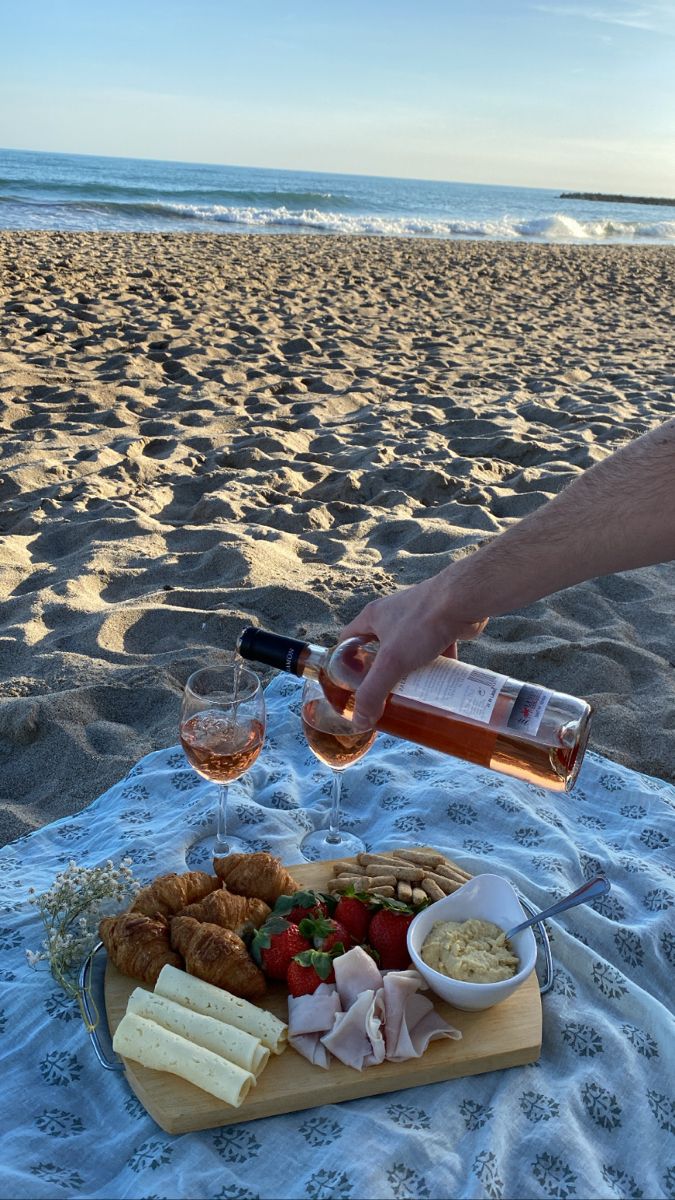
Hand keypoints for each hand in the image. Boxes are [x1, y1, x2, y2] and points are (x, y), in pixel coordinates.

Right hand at [339, 572, 487, 727]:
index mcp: (373, 617)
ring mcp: (418, 620)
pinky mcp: (441, 625)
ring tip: (411, 695)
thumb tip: (360, 721)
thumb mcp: (391, 662)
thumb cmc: (422, 622)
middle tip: (384, 696)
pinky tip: (440, 684)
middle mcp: (393, 615)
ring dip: (409, 672)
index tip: (349, 684)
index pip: (348, 640)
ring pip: (408, 652)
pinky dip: (435, 667)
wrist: (463, 601)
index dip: (345, 662)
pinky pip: (433, 651)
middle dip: (382, 674)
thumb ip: (373, 692)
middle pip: (379, 650)